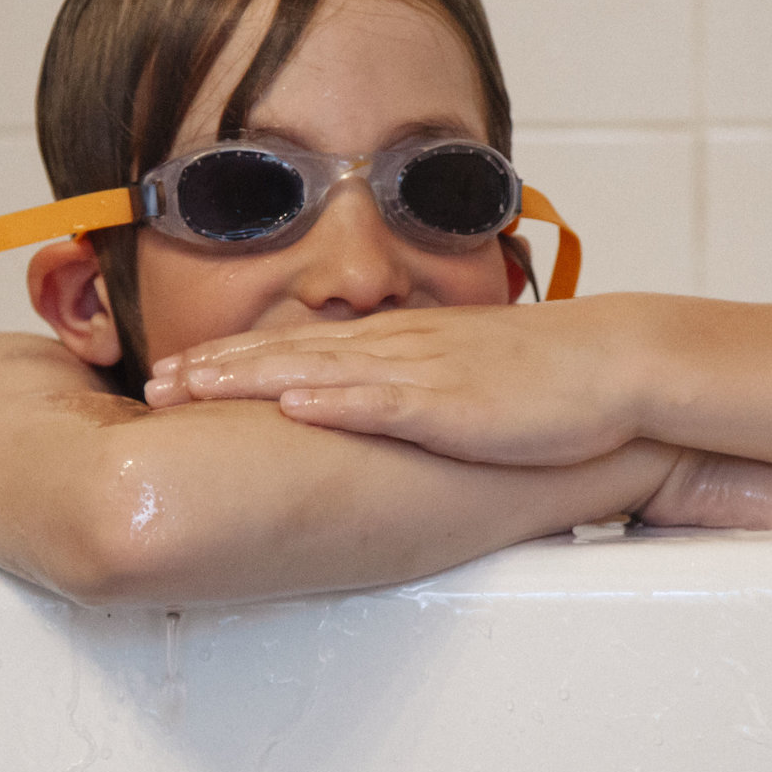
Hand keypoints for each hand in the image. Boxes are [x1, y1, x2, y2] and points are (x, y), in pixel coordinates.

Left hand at [143, 298, 647, 466]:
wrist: (618, 363)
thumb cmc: (551, 382)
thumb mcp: (466, 385)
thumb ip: (417, 398)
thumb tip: (378, 424)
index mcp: (402, 347)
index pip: (301, 352)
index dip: (235, 362)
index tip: (180, 376)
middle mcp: (400, 349)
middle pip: (288, 354)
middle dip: (216, 369)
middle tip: (153, 383)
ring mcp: (424, 372)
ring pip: (317, 370)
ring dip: (247, 379)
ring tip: (186, 390)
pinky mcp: (455, 402)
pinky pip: (386, 400)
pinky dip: (335, 402)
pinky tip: (289, 407)